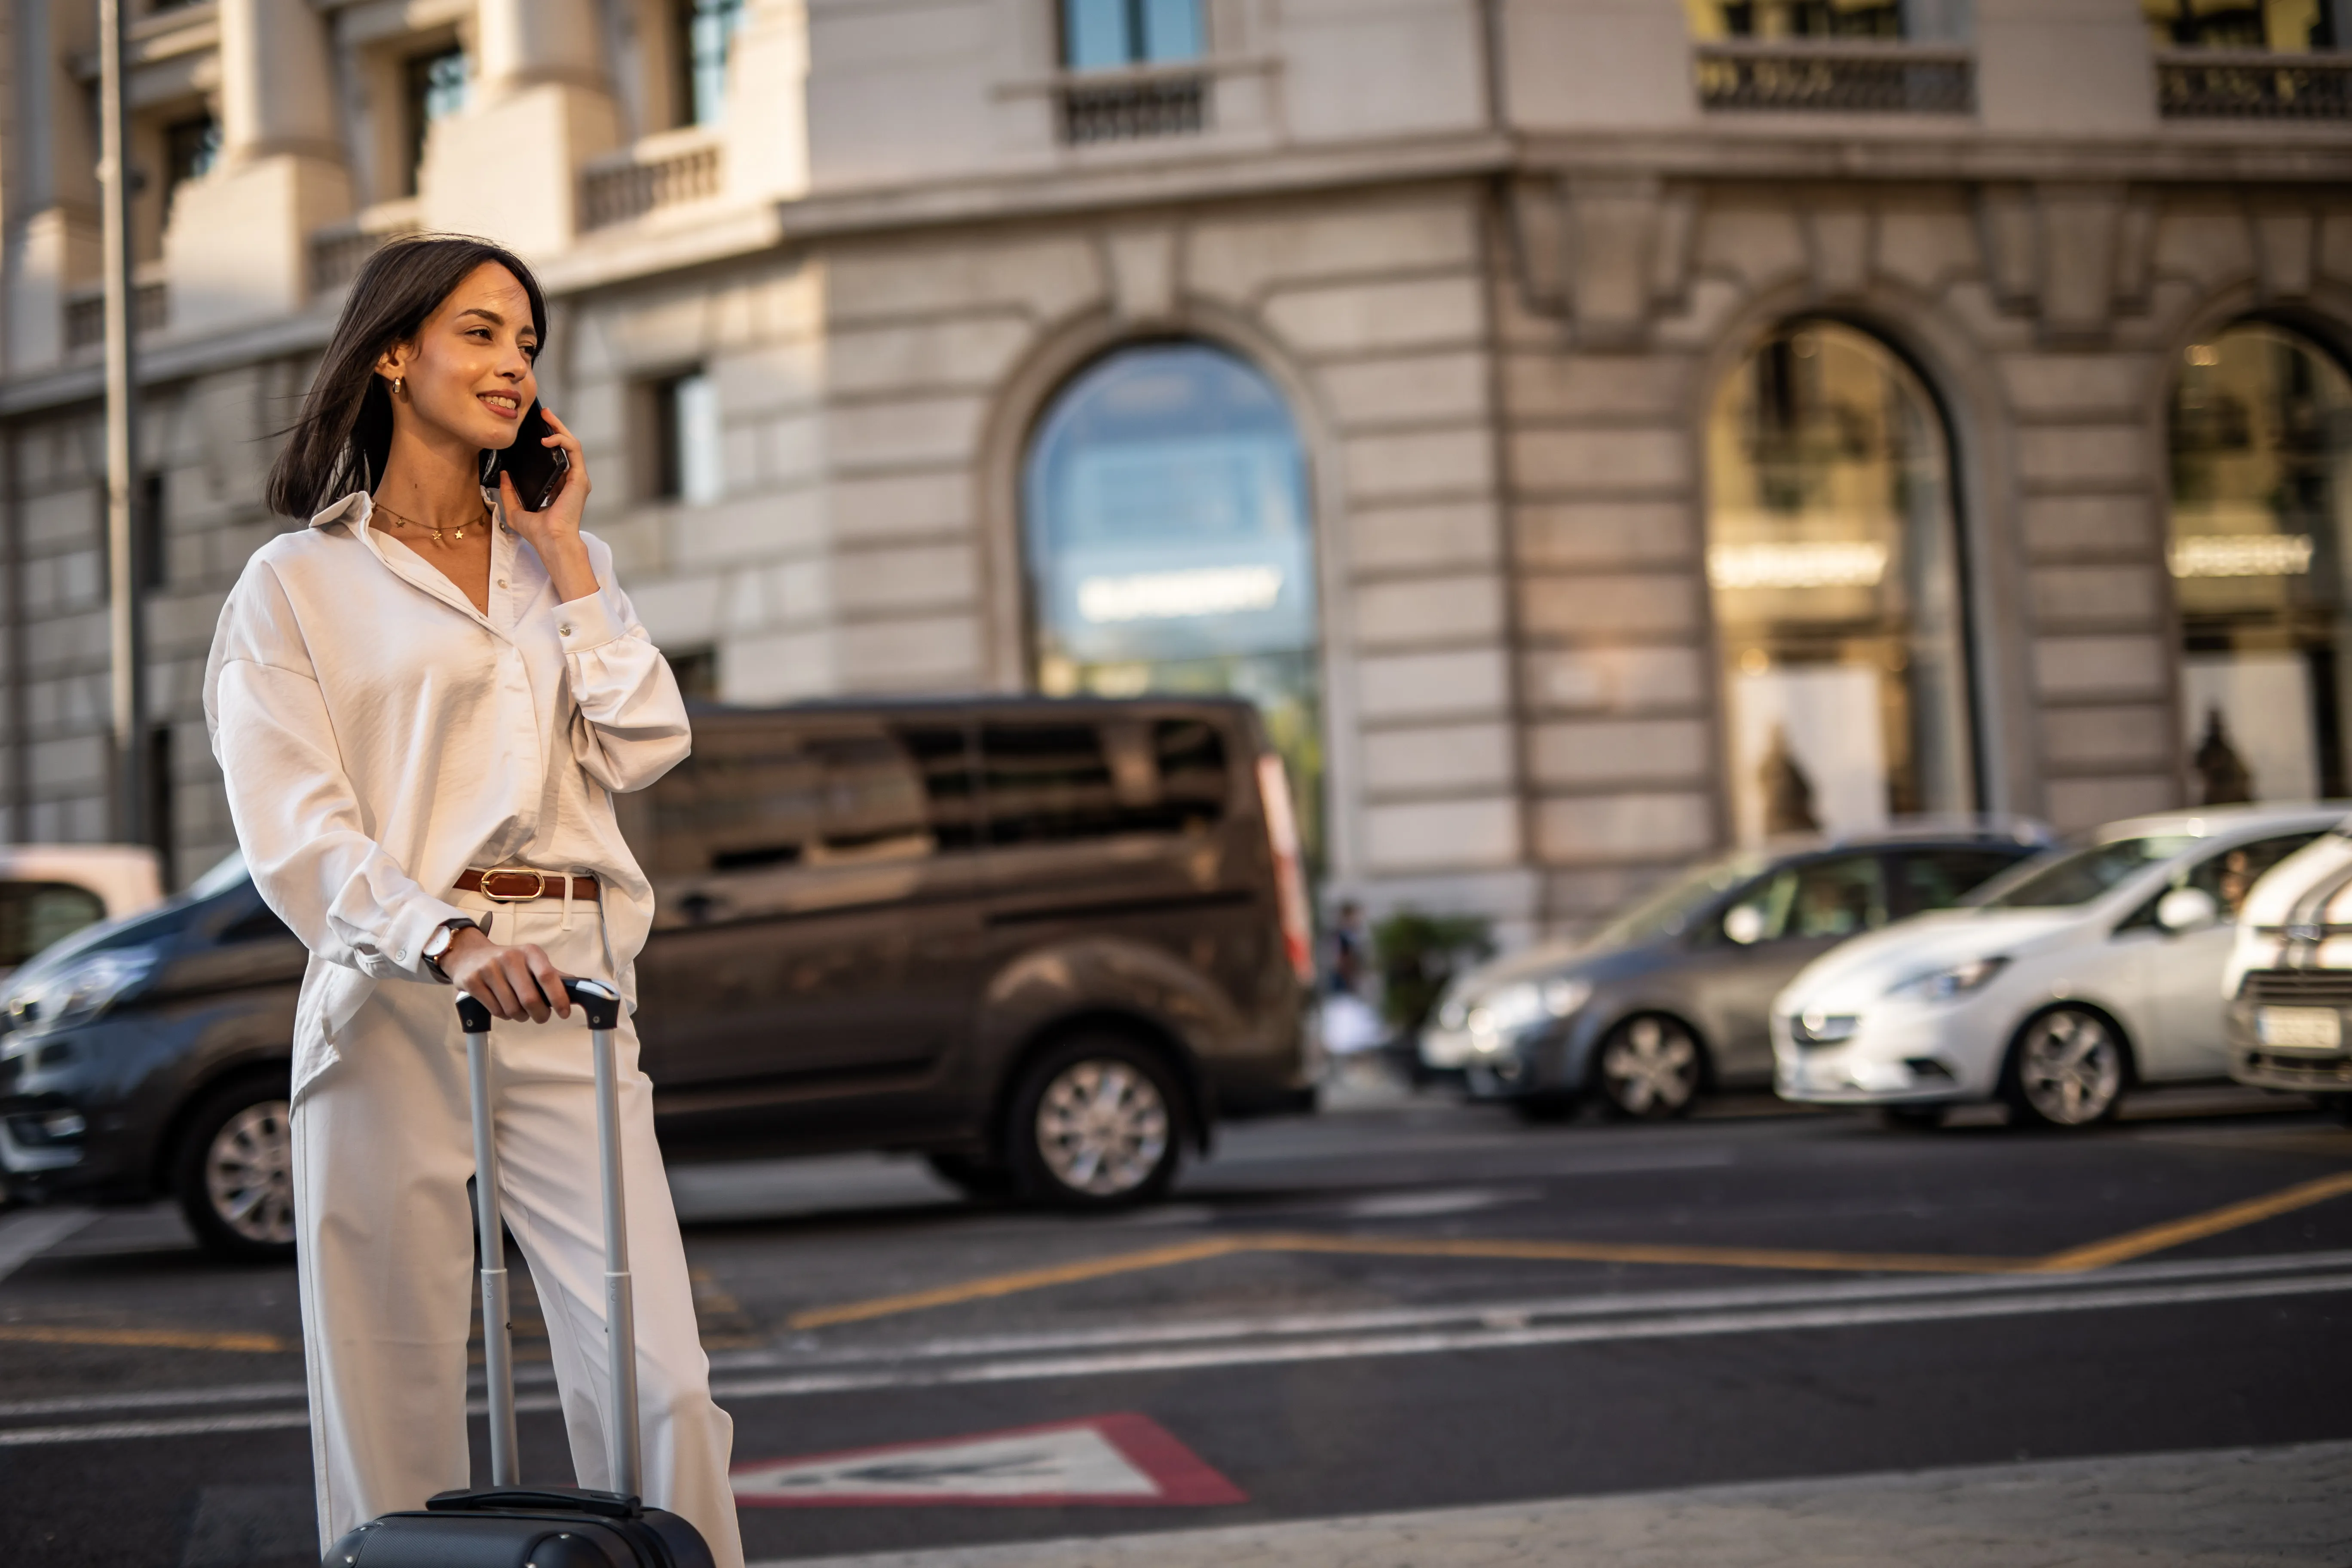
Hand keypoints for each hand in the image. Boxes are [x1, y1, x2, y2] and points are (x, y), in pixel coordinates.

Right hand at [440, 927, 572, 1022]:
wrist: (469, 955)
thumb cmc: (508, 961)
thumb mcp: (531, 960)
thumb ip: (552, 974)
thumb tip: (578, 989)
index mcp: (530, 952)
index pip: (547, 976)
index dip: (558, 998)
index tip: (564, 1012)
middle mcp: (509, 957)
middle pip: (530, 998)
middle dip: (539, 1014)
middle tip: (541, 1017)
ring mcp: (489, 969)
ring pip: (512, 1008)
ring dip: (520, 1016)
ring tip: (520, 1011)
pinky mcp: (472, 981)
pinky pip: (495, 1010)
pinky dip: (503, 1015)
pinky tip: (503, 1007)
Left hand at [497, 404, 597, 603]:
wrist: (551, 542)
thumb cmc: (538, 533)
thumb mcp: (515, 510)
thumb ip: (509, 493)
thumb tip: (504, 475)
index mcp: (558, 487)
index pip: (555, 458)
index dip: (547, 441)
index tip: (535, 430)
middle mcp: (570, 481)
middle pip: (564, 447)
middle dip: (555, 428)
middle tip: (544, 414)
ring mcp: (577, 479)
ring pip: (572, 444)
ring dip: (560, 428)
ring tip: (547, 417)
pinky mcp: (579, 478)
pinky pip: (574, 450)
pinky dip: (562, 440)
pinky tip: (547, 437)